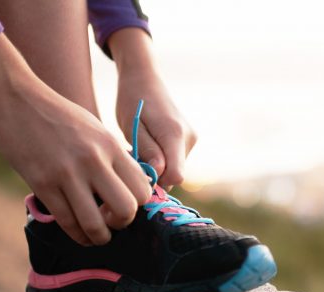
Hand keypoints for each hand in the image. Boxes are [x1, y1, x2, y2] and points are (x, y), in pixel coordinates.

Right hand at [0, 34, 152, 245]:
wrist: (15, 98)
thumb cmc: (58, 115)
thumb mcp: (95, 129)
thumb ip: (112, 156)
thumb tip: (128, 185)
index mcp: (111, 146)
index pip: (142, 187)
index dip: (139, 205)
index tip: (127, 206)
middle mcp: (94, 160)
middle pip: (126, 209)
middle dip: (123, 223)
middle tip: (113, 222)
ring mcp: (68, 173)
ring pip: (95, 223)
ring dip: (100, 237)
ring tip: (97, 236)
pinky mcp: (43, 183)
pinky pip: (67, 221)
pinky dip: (76, 234)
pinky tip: (79, 234)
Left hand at [109, 28, 197, 188]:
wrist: (144, 79)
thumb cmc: (133, 100)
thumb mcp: (132, 126)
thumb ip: (146, 150)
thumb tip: (159, 174)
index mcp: (174, 135)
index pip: (176, 176)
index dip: (156, 181)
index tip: (136, 171)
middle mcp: (189, 139)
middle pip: (174, 176)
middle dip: (153, 174)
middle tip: (133, 157)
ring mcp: (191, 140)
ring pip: (173, 169)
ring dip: (155, 166)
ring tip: (139, 147)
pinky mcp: (189, 140)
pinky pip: (174, 161)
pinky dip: (160, 160)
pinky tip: (148, 145)